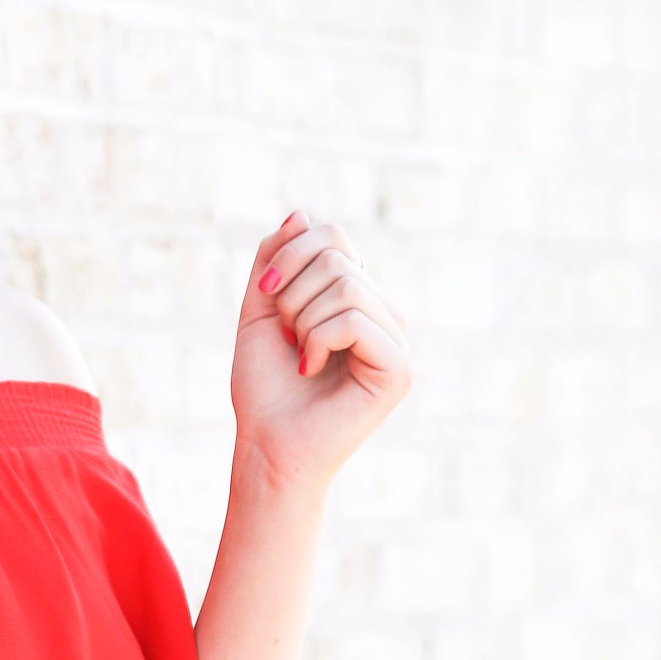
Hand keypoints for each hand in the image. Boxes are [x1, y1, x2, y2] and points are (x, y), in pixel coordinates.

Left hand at [230, 209, 413, 495]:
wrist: (265, 445)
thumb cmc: (263, 387)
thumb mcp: (260, 309)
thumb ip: (276, 260)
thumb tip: (303, 214)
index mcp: (356, 297)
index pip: (333, 237)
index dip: (290, 257)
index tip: (266, 295)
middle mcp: (382, 314)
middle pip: (338, 257)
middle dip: (292, 294)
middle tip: (286, 337)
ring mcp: (396, 341)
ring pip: (346, 286)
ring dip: (302, 321)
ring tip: (300, 357)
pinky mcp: (399, 369)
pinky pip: (355, 320)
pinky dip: (318, 341)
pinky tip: (310, 369)